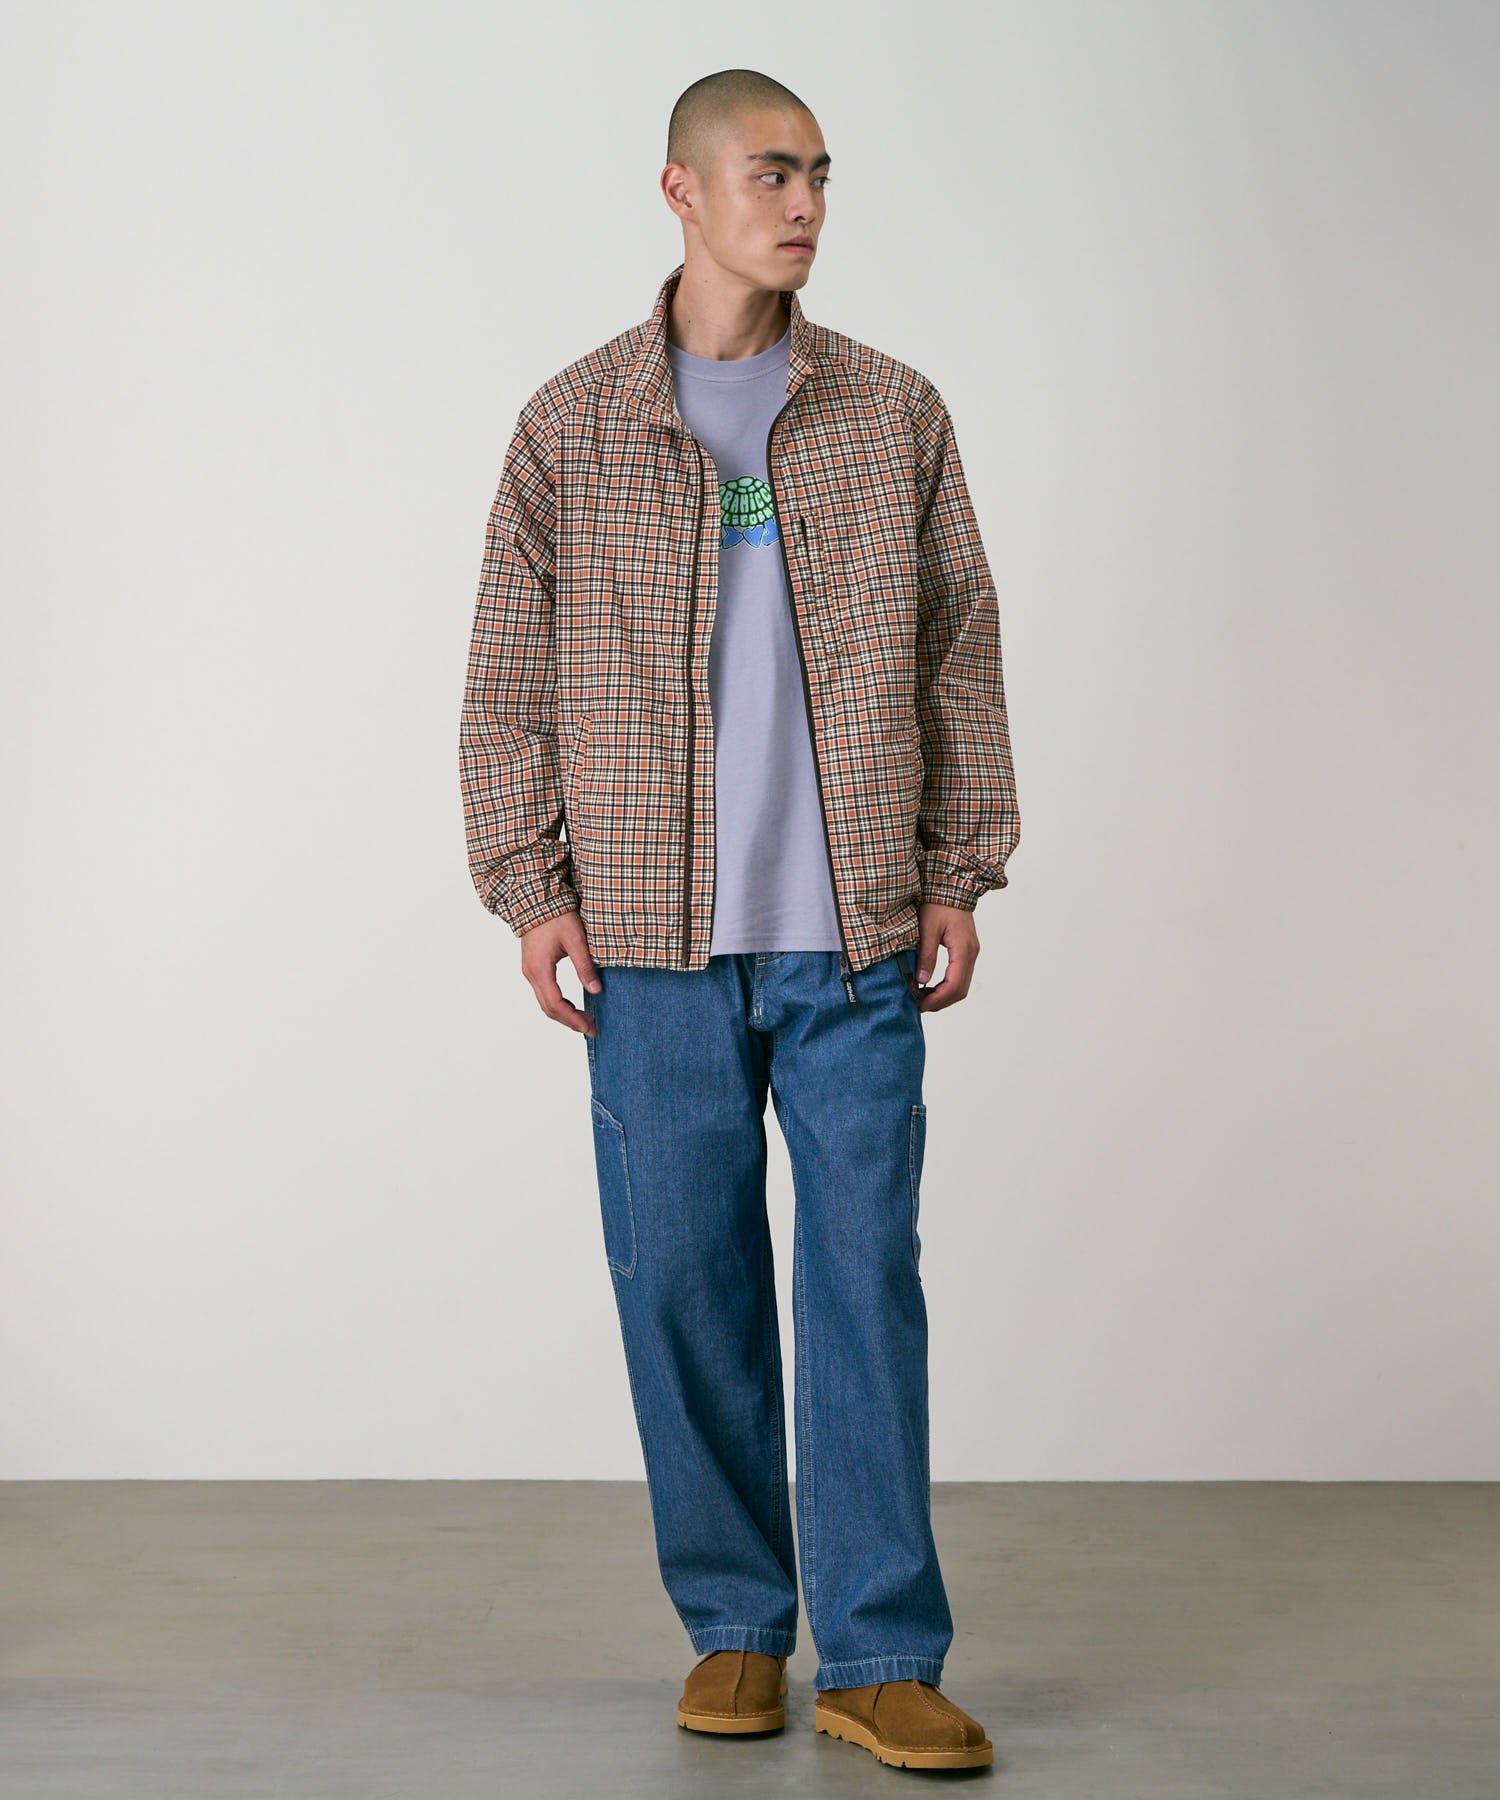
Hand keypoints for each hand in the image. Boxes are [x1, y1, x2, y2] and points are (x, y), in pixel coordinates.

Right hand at [520, 909, 601, 1035]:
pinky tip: (573, 1005)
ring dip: (564, 1014)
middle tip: (591, 1028)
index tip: (590, 1027)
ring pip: (545, 1003)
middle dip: (570, 1021)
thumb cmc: (557, 916)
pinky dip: (558, 1004)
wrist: (536, 900)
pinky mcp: (533, 967)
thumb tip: (596, 990)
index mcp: (540, 969)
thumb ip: (585, 966)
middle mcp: (531, 974)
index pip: (556, 1004)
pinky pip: (544, 993)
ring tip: (585, 1019)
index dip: (573, 1019)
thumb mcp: (576, 940)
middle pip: (548, 1008)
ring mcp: (529, 971)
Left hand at [913, 903, 979, 1012]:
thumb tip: (921, 981)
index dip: (937, 999)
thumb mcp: (927, 929)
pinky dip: (947, 985)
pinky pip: (960, 975)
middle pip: (960, 990)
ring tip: (923, 997)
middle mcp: (971, 953)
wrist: (951, 885)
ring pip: (962, 985)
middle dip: (941, 1002)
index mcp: (963, 949)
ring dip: (944, 995)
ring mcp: (971, 952)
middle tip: (920, 1005)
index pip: (954, 985)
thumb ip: (926, 956)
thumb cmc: (938, 903)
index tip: (920, 1004)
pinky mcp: (967, 950)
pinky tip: (932, 985)